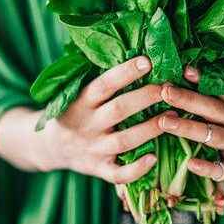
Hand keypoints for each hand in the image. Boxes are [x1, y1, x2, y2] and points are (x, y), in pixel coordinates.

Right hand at [37, 56, 169, 183]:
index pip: (103, 85)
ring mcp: (93, 149)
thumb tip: (133, 50)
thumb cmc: (75, 112)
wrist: (50, 147)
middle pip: (119, 110)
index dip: (125, 73)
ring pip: (124, 140)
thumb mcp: (78, 93)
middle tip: (169, 88)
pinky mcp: (98, 169)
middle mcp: (87, 125)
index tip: (147, 61)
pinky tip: (154, 158)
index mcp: (80, 102)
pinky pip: (118, 174)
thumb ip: (102, 80)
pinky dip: (136, 169)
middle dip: (146, 98)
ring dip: (150, 129)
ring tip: (173, 117)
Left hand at [157, 66, 223, 180]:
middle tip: (163, 93)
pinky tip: (190, 164)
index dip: (191, 87)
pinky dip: (208, 168)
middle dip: (187, 101)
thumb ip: (211, 91)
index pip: (212, 94)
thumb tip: (186, 70)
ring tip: (165, 122)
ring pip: (215, 136)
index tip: (167, 82)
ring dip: (189, 129)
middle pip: (212, 110)